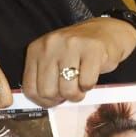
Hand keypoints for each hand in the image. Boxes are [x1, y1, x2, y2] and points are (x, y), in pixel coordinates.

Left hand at [20, 16, 135, 105]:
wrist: (105, 33)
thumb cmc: (77, 52)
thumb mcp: (52, 60)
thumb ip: (44, 78)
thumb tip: (45, 103)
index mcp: (36, 50)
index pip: (30, 88)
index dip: (44, 101)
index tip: (54, 99)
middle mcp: (50, 45)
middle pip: (47, 92)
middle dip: (61, 98)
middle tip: (70, 90)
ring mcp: (71, 45)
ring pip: (67, 90)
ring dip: (77, 94)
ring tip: (80, 84)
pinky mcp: (92, 49)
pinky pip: (86, 83)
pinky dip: (89, 86)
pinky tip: (90, 75)